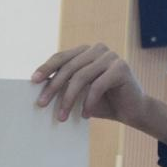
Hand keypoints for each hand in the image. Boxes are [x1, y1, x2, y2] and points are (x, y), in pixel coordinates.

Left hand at [31, 43, 166, 146]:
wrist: (133, 111)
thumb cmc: (103, 103)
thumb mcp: (80, 93)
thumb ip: (64, 86)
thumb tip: (39, 89)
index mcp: (86, 52)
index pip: (62, 57)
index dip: (46, 68)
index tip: (33, 81)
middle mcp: (98, 49)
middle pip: (69, 68)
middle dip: (53, 88)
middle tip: (42, 104)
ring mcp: (111, 57)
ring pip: (81, 77)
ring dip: (69, 99)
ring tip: (62, 117)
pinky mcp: (121, 68)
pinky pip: (97, 86)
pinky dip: (89, 102)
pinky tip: (85, 115)